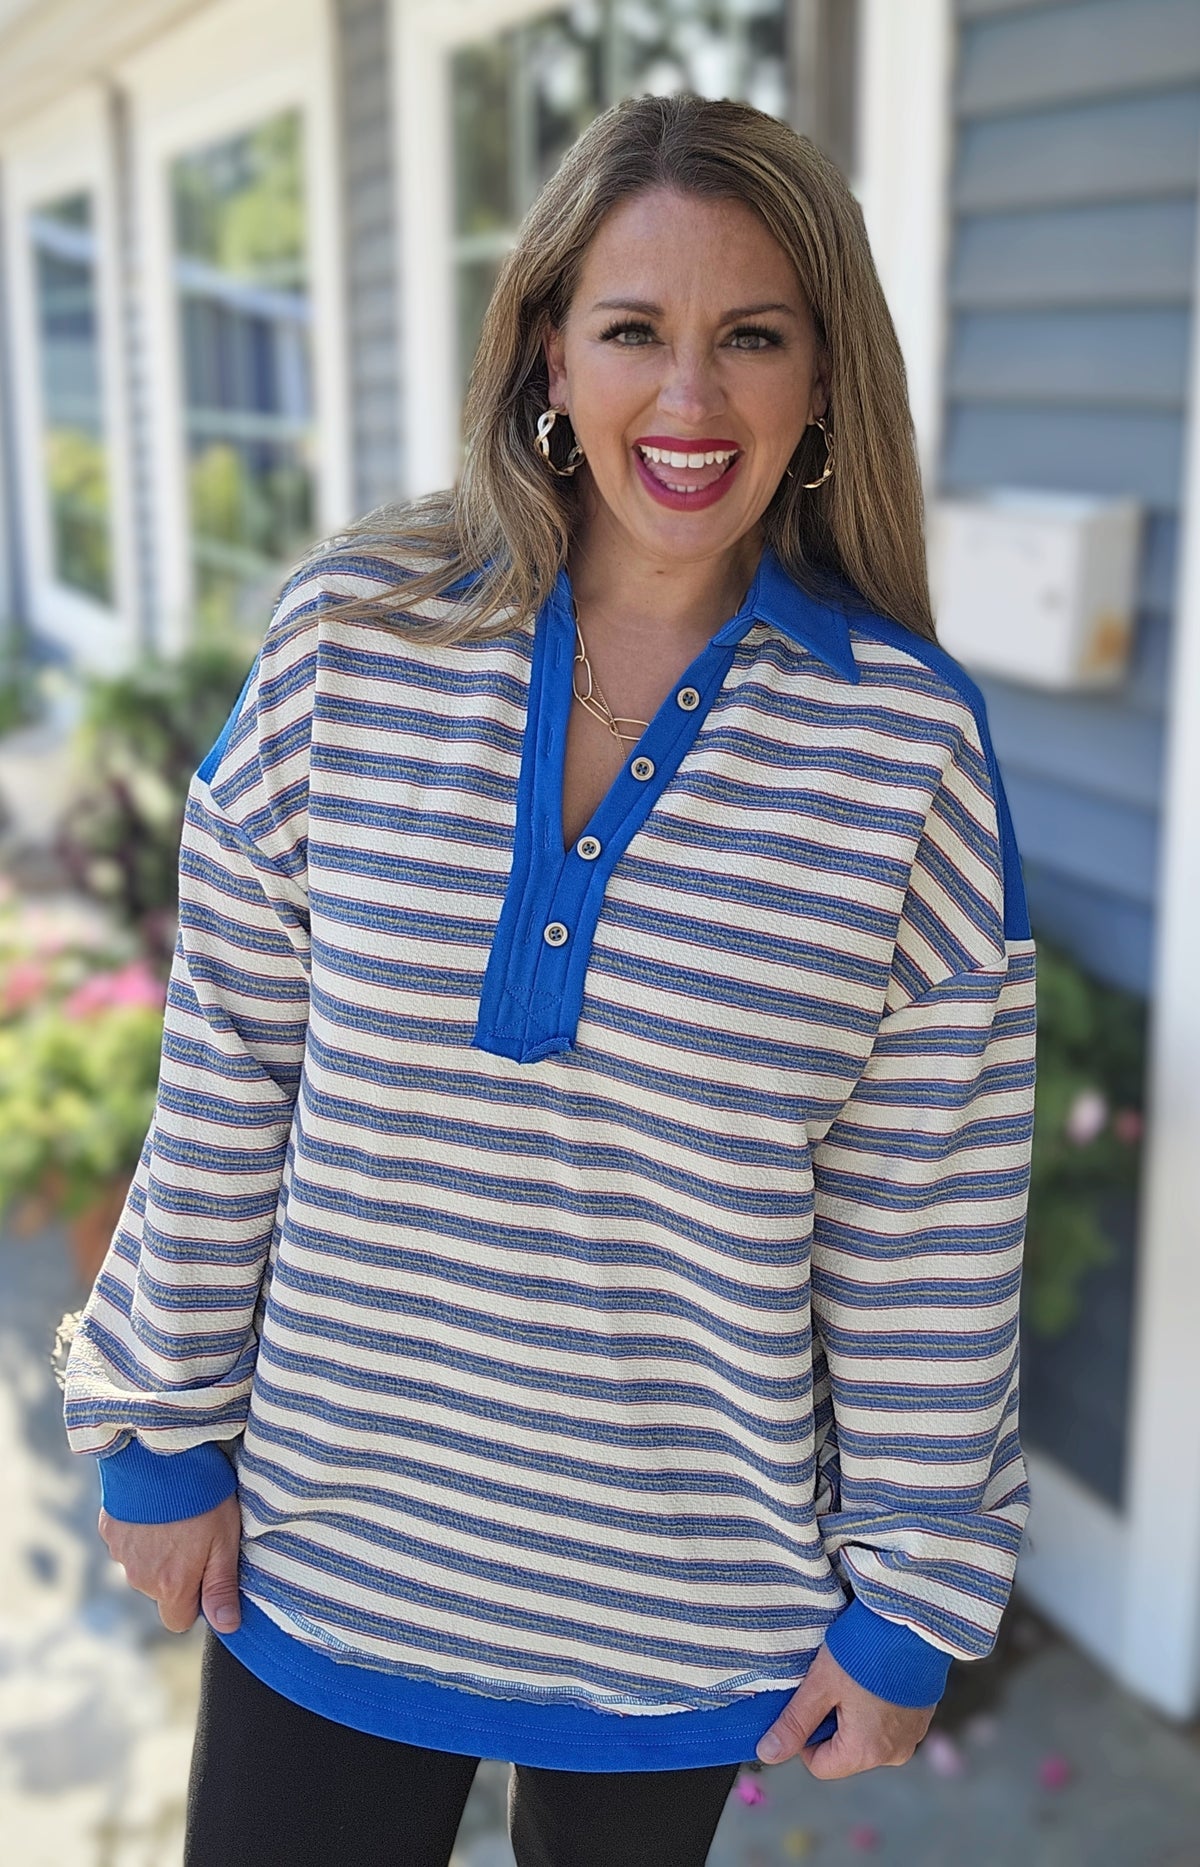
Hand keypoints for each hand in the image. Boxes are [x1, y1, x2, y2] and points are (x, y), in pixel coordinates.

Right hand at [97, 1493, 241, 1634]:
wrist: (157, 1453)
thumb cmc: (200, 1496)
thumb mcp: (224, 1540)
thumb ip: (221, 1587)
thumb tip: (227, 1626)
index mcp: (170, 1586)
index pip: (178, 1620)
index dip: (196, 1601)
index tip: (207, 1570)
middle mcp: (139, 1578)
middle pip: (161, 1591)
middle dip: (177, 1572)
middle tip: (196, 1532)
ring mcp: (119, 1553)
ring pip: (143, 1566)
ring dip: (158, 1550)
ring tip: (177, 1513)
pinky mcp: (109, 1529)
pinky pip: (127, 1541)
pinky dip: (140, 1529)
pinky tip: (156, 1504)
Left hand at [755, 1641, 934, 1778]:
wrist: (913, 1619)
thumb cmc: (866, 1648)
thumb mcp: (821, 1684)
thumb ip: (794, 1723)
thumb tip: (768, 1753)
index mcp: (867, 1752)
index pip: (820, 1765)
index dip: (806, 1733)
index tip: (812, 1698)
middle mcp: (893, 1754)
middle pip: (844, 1751)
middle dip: (832, 1720)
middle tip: (834, 1683)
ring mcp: (911, 1737)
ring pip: (864, 1736)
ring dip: (853, 1712)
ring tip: (856, 1676)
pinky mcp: (921, 1719)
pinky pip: (887, 1724)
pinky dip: (875, 1706)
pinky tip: (875, 1676)